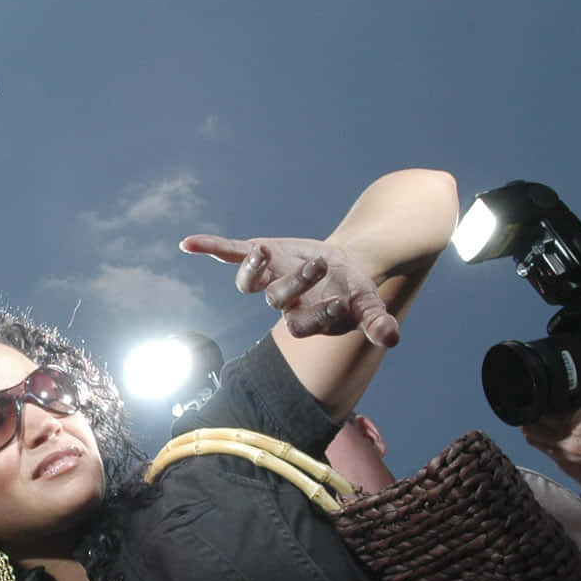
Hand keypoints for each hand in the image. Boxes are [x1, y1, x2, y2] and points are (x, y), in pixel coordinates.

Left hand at [181, 233, 399, 345]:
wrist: (342, 269)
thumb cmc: (354, 293)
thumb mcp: (370, 306)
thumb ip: (377, 323)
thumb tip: (393, 338)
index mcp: (307, 319)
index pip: (304, 324)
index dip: (318, 316)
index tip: (339, 304)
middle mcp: (283, 302)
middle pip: (278, 299)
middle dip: (297, 282)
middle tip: (321, 265)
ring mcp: (269, 278)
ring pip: (250, 280)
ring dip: (252, 267)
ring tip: (262, 250)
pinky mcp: (261, 257)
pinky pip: (230, 252)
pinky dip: (211, 246)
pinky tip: (187, 243)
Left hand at [520, 341, 580, 485]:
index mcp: (577, 424)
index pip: (541, 412)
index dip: (536, 400)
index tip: (536, 389)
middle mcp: (571, 444)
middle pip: (536, 431)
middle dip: (532, 416)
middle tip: (532, 401)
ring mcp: (578, 458)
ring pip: (545, 445)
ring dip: (539, 432)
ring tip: (538, 417)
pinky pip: (559, 455)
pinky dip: (552, 444)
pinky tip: (558, 434)